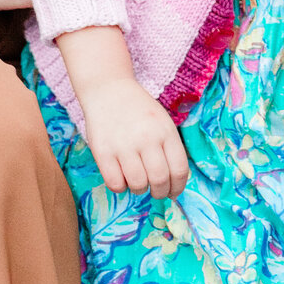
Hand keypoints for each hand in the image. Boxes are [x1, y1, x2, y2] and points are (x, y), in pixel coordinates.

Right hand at [80, 76, 188, 198]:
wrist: (109, 91)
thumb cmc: (139, 110)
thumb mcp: (163, 122)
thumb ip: (169, 148)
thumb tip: (174, 182)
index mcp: (166, 131)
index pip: (179, 169)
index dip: (178, 187)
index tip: (173, 192)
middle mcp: (147, 139)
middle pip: (160, 180)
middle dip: (160, 192)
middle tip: (156, 191)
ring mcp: (124, 146)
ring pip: (138, 185)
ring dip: (140, 189)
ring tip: (137, 180)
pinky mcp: (103, 152)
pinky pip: (115, 184)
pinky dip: (120, 186)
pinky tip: (121, 176)